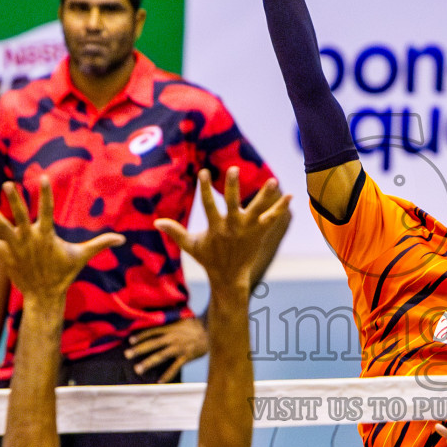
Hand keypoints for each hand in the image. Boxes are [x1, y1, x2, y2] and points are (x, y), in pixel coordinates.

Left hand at [0, 177, 123, 304]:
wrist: (45, 296)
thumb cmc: (64, 273)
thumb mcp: (82, 256)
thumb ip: (100, 244)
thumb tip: (122, 239)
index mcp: (47, 236)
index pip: (47, 210)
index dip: (46, 194)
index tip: (43, 177)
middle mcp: (29, 239)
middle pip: (20, 216)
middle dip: (14, 200)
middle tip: (8, 184)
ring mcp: (15, 248)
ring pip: (1, 227)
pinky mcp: (4, 256)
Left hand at [125, 317, 208, 379]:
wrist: (212, 330)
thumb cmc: (196, 325)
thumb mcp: (181, 319)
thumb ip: (170, 322)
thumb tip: (159, 321)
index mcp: (170, 328)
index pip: (152, 332)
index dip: (140, 336)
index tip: (130, 340)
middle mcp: (172, 338)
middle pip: (152, 344)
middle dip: (138, 349)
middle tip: (126, 354)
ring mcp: (179, 348)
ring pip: (160, 356)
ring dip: (148, 362)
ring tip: (138, 369)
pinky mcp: (186, 356)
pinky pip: (175, 367)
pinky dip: (167, 375)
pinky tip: (159, 382)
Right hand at [156, 168, 291, 290]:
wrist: (229, 277)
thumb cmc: (209, 258)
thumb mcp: (190, 246)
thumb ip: (175, 232)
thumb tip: (156, 222)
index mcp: (216, 227)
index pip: (208, 204)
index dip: (204, 188)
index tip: (203, 172)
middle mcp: (232, 226)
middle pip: (232, 203)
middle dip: (232, 186)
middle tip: (233, 169)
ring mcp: (248, 229)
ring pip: (257, 209)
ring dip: (264, 195)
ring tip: (273, 181)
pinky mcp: (260, 233)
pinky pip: (272, 218)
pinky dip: (281, 208)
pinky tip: (290, 196)